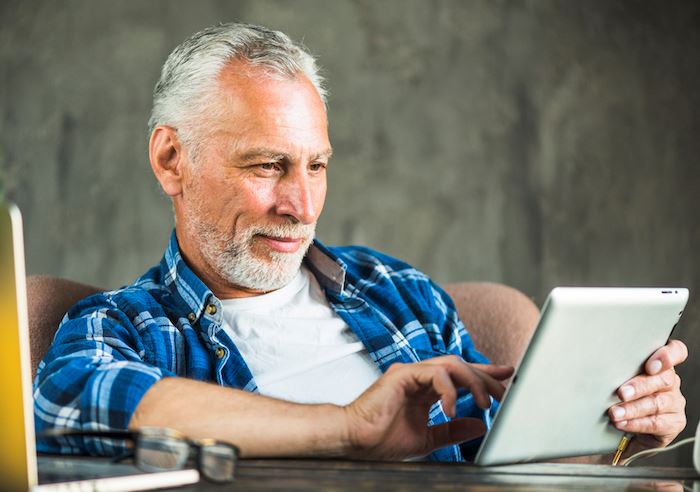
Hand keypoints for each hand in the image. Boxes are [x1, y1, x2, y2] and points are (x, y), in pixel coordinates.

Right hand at [342, 355, 513, 459]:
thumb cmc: (380, 439)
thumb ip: (451, 430)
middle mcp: (418, 375)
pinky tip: (453, 409)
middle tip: (504, 391)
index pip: (459, 376)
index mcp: (424, 389)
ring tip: (485, 403)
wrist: (355, 440)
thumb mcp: (426, 438)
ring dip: (473, 382)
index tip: (507, 375)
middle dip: (486, 377)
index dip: (484, 374)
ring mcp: (410, 372)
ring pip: (451, 365)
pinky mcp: (402, 374)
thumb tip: (479, 425)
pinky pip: (434, 374)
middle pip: (460, 366)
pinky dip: (449, 390)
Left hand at [608, 339, 687, 452]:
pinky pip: (656, 423)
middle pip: (663, 379)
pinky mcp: (674, 422)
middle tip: (621, 393)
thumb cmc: (621, 393)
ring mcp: (674, 402)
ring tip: (614, 413)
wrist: (628, 426)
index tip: (651, 366)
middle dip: (640, 386)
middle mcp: (670, 381)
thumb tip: (595, 364)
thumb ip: (617, 368)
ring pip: (657, 403)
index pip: (677, 352)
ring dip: (633, 408)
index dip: (668, 356)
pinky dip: (636, 423)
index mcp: (660, 364)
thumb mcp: (618, 376)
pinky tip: (622, 423)